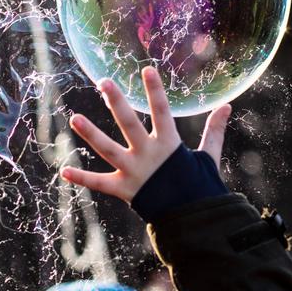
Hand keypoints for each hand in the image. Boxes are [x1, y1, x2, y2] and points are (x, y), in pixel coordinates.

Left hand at [61, 66, 230, 202]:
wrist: (192, 222)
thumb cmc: (199, 186)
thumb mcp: (208, 157)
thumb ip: (213, 130)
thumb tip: (227, 106)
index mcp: (168, 144)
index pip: (162, 111)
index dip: (155, 90)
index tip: (146, 69)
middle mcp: (148, 155)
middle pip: (129, 124)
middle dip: (116, 102)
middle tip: (103, 81)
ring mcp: (134, 172)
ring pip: (108, 149)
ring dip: (91, 133)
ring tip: (74, 117)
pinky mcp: (124, 190)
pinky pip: (99, 183)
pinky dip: (82, 178)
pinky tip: (64, 170)